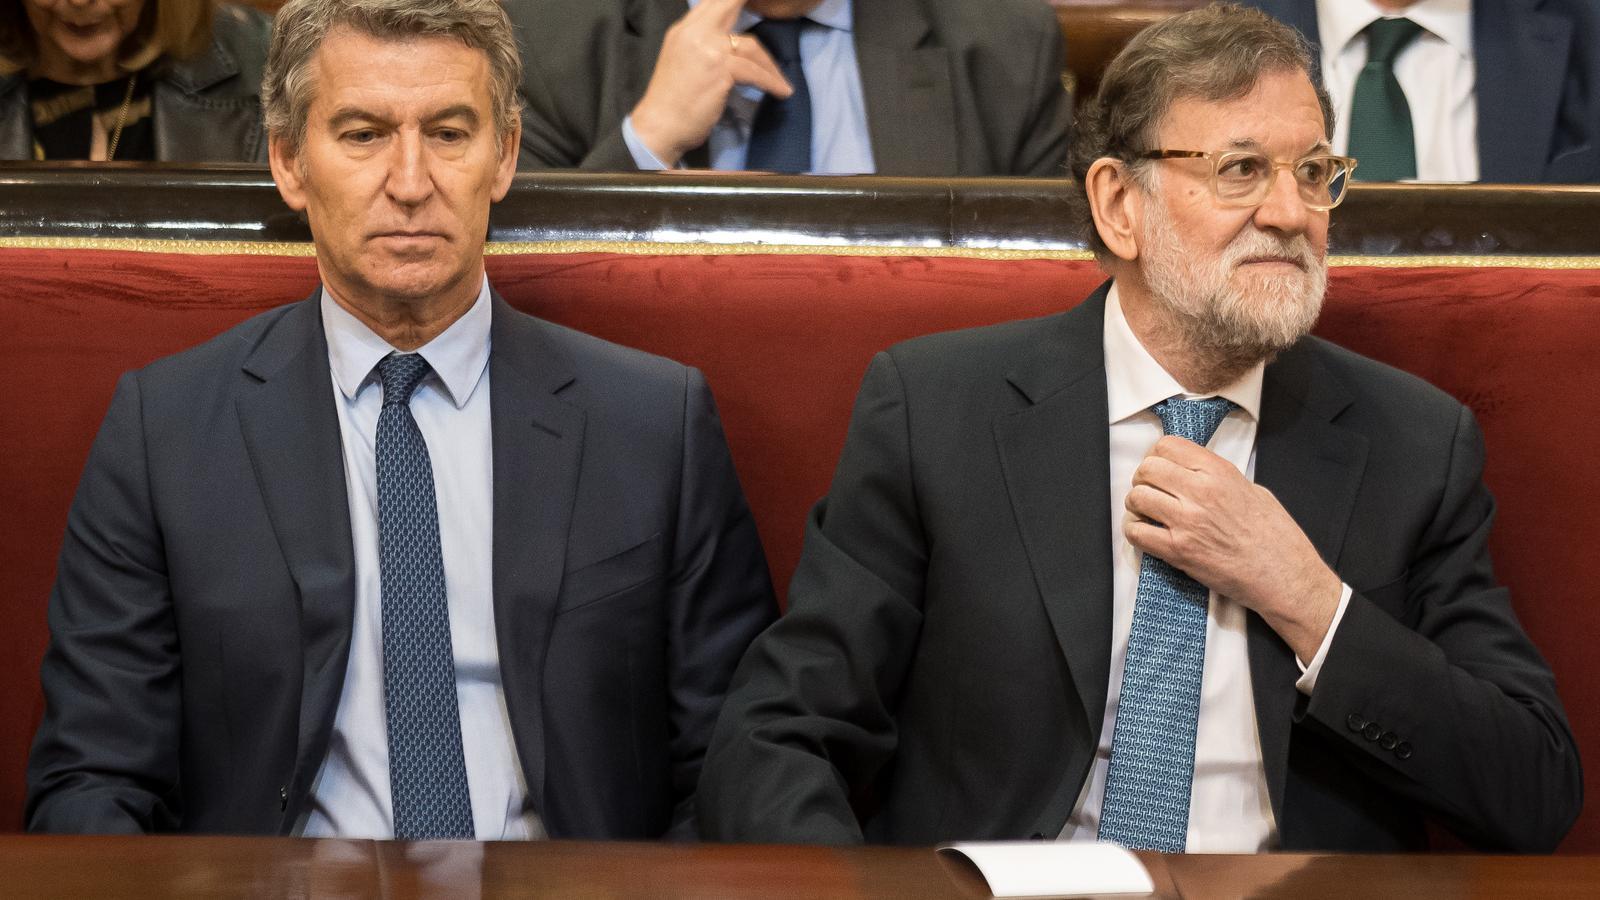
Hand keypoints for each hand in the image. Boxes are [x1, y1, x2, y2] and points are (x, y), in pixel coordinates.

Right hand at [630, 0, 792, 166]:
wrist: (659, 126)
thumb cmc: (671, 102)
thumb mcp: (682, 60)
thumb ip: (702, 44)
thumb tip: (730, 42)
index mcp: (683, 29)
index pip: (713, 2)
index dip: (734, 2)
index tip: (752, 7)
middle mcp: (694, 32)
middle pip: (730, 4)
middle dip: (754, 6)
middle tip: (773, 10)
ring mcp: (708, 49)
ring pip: (751, 46)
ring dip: (769, 64)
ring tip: (779, 80)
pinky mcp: (721, 70)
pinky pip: (755, 72)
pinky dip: (771, 82)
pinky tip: (781, 91)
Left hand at [1123, 435, 1341, 662]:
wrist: (1285, 576)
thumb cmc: (1275, 536)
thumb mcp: (1252, 490)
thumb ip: (1218, 478)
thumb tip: (1192, 472)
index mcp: (1219, 472)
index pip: (1167, 446)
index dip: (1156, 455)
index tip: (1158, 466)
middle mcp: (1201, 492)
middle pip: (1147, 469)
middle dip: (1143, 478)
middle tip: (1150, 490)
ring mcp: (1187, 522)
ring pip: (1136, 498)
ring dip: (1136, 505)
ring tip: (1146, 513)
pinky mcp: (1178, 551)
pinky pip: (1136, 533)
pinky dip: (1134, 531)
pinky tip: (1146, 533)